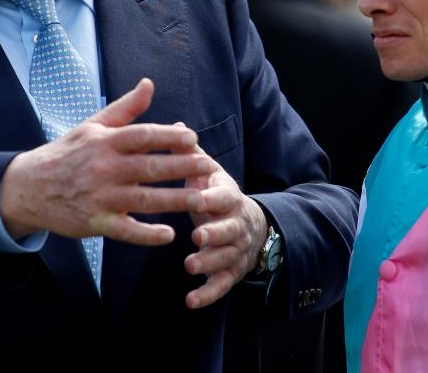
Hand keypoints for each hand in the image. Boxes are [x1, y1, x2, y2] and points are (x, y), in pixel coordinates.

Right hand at [0, 78, 214, 245]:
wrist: (28, 187)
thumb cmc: (67, 153)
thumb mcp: (92, 126)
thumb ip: (125, 108)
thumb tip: (149, 84)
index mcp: (105, 142)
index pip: (142, 136)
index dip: (168, 136)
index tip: (192, 137)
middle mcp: (104, 168)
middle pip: (149, 168)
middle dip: (181, 167)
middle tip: (208, 167)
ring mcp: (100, 197)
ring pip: (144, 200)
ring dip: (174, 201)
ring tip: (201, 200)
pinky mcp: (96, 223)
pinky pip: (126, 230)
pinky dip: (147, 235)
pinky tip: (169, 234)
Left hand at [181, 148, 268, 309]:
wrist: (251, 224)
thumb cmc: (219, 195)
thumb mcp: (209, 173)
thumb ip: (192, 155)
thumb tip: (176, 126)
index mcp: (229, 198)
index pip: (223, 197)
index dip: (212, 199)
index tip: (197, 198)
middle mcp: (236, 224)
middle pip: (229, 230)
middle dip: (215, 233)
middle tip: (197, 236)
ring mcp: (235, 250)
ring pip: (226, 258)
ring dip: (209, 263)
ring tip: (190, 265)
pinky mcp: (231, 272)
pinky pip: (222, 285)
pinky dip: (208, 294)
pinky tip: (191, 301)